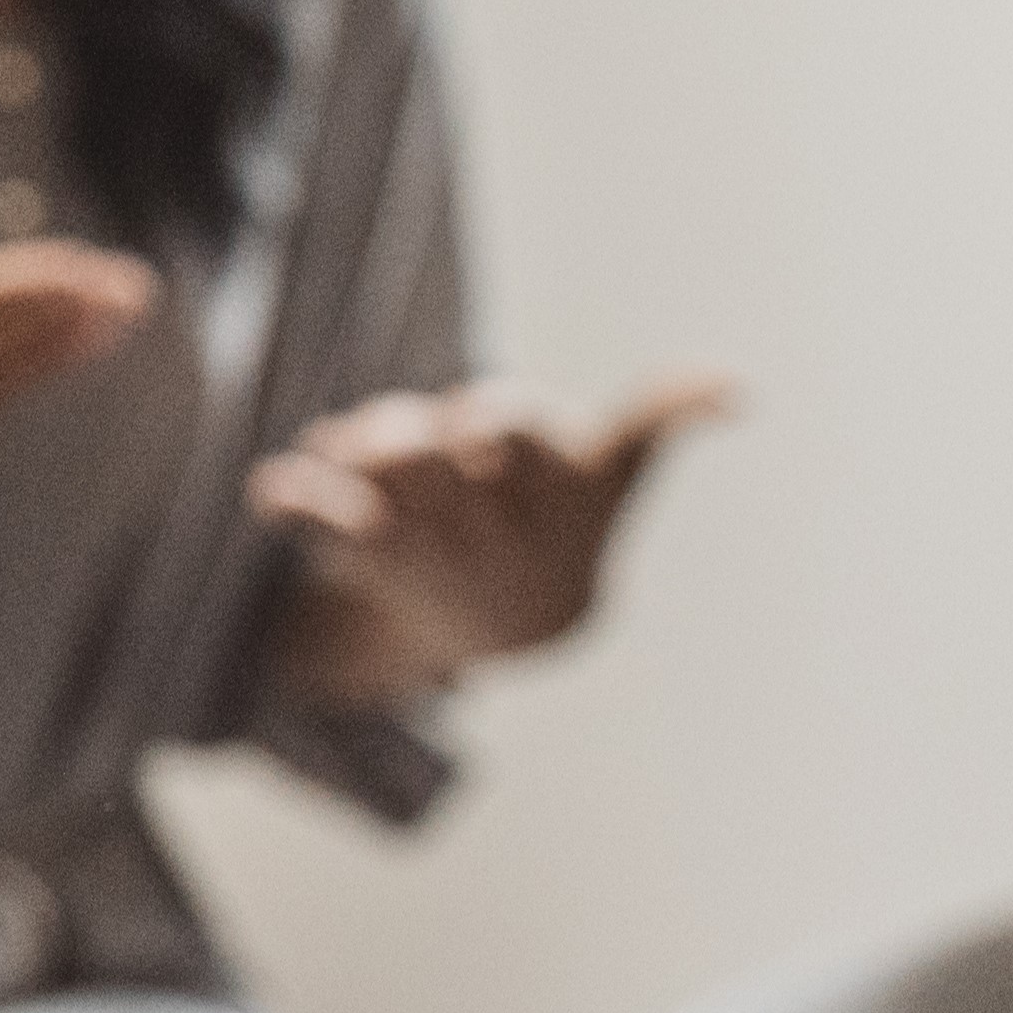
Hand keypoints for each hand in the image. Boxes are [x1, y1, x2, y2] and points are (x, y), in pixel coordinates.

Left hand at [252, 373, 736, 702]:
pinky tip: (272, 489)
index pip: (526, 434)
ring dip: (353, 455)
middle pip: (438, 453)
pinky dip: (293, 502)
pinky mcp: (372, 553)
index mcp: (554, 477)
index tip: (478, 431)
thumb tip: (740, 390)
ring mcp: (431, 540)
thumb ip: (662, 416)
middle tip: (386, 436)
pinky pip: (324, 523)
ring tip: (341, 445)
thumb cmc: (563, 512)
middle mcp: (490, 515)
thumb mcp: (617, 467)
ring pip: (382, 487)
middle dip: (409, 433)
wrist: (517, 621)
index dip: (494, 426)